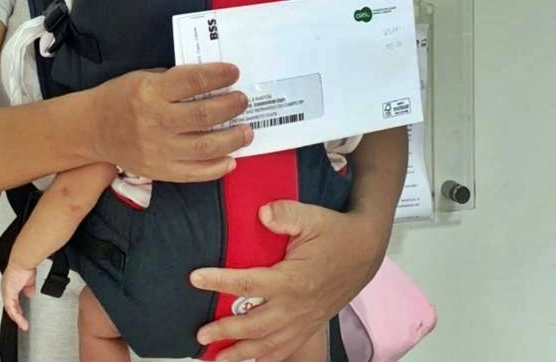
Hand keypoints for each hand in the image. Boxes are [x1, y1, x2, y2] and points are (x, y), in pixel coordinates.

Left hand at [1, 262, 37, 330]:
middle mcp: (6, 288)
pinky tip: (22, 321)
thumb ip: (28, 287)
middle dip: (16, 314)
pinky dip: (17, 317)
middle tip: (21, 322)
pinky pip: (11, 310)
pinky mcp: (8, 295)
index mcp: (10, 284)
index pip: (12, 299)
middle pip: (10, 305)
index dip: (16, 306)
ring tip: (23, 324)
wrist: (22, 262)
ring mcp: (6, 292)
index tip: (21, 312)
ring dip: (17, 318)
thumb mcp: (29, 280)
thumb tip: (30, 293)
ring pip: (10, 309)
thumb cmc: (25, 266)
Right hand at [88, 63, 251, 182]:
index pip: (193, 81)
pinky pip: (195, 173)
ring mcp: (158, 150)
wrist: (91, 129)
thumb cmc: (120, 98)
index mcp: (151, 92)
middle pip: (205, 115)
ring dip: (233, 138)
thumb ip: (175, 81)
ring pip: (206, 146)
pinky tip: (231, 159)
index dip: (219, 75)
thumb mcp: (143, 78)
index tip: (234, 72)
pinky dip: (217, 168)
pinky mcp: (159, 171)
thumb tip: (213, 83)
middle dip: (232, 106)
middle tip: (243, 101)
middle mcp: (155, 121)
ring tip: (246, 131)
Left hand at [190, 200, 386, 361]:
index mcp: (293, 280)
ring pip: (269, 345)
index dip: (218, 281)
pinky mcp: (310, 326)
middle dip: (225, 331)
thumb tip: (261, 213)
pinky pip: (287, 350)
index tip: (195, 278)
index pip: (248, 282)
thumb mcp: (311, 216)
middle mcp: (296, 306)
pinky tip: (252, 361)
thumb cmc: (336, 233)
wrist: (366, 251)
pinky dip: (268, 359)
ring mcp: (304, 320)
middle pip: (254, 324)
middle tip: (200, 333)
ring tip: (217, 358)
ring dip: (242, 353)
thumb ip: (285, 213)